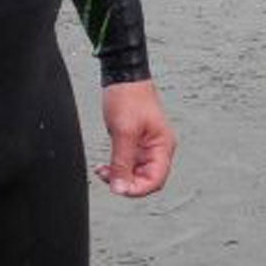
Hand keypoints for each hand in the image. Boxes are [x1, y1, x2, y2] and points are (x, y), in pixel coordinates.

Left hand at [96, 79, 175, 197]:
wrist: (122, 76)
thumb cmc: (129, 97)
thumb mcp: (124, 132)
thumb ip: (122, 163)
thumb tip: (120, 188)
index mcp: (163, 146)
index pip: (156, 180)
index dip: (137, 189)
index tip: (118, 189)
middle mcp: (158, 148)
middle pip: (146, 179)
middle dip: (126, 182)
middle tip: (107, 178)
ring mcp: (146, 146)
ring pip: (135, 173)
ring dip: (118, 175)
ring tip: (102, 171)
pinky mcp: (135, 142)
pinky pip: (127, 163)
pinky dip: (115, 167)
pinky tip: (103, 166)